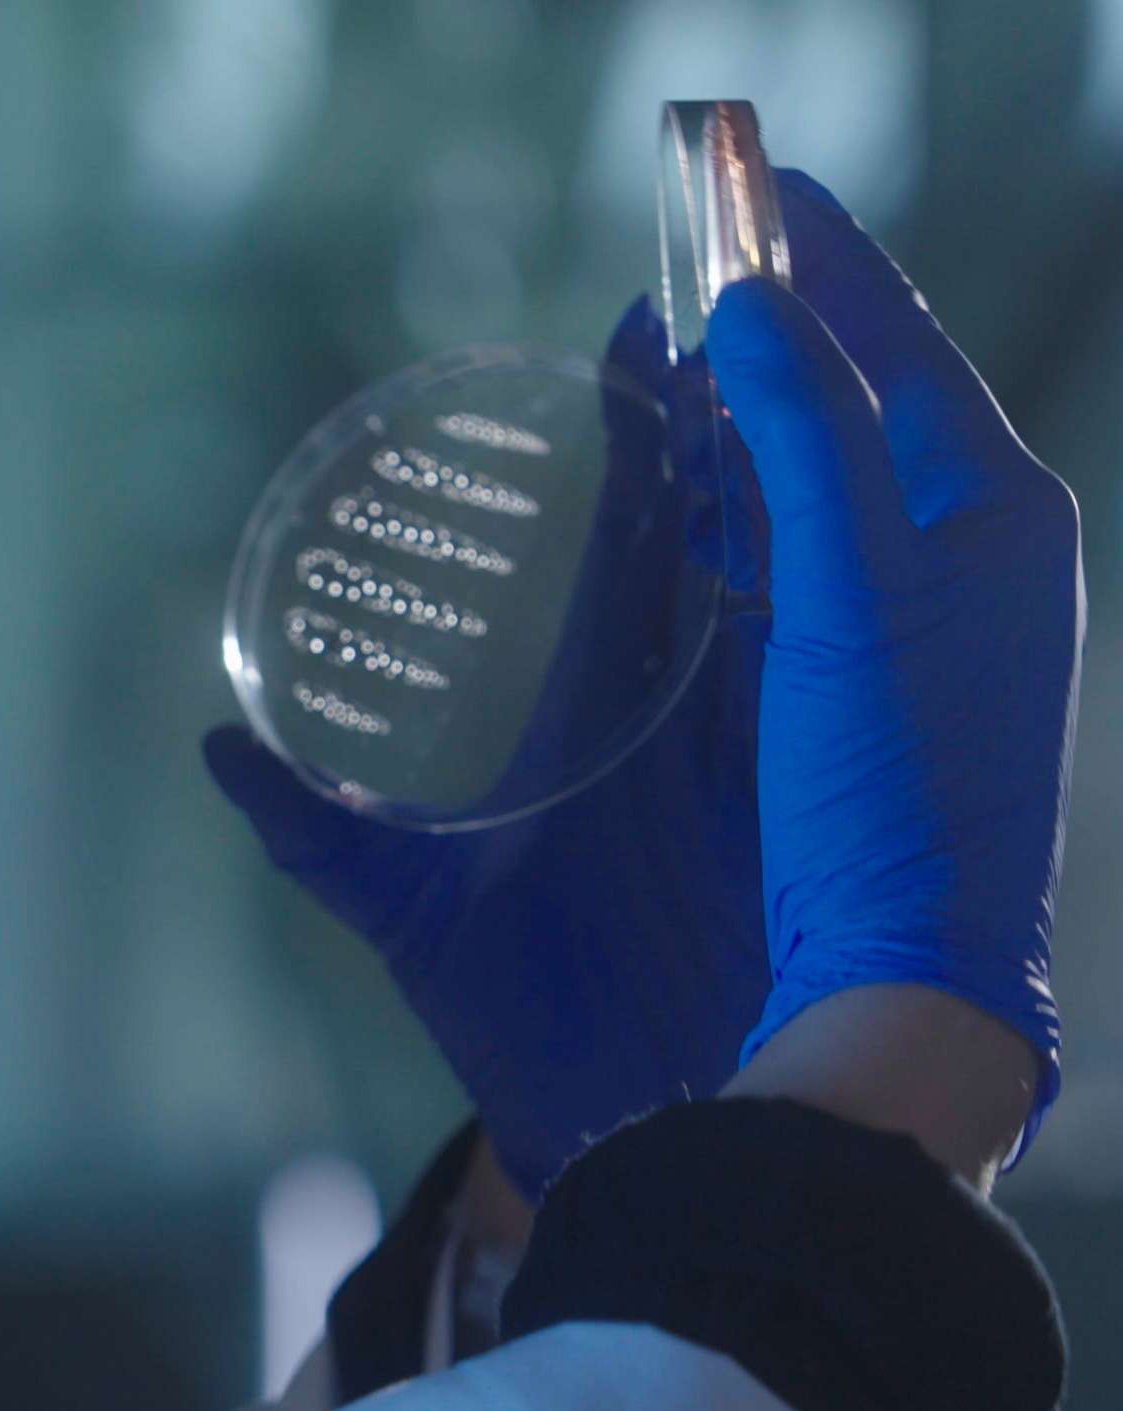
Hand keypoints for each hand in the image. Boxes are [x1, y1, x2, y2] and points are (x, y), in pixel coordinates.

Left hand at [208, 296, 769, 1202]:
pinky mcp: (790, 816)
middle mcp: (664, 724)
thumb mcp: (398, 908)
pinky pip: (828, 710)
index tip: (642, 336)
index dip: (629, 446)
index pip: (607, 555)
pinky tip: (863, 550)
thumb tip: (216, 745)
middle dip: (728, 434)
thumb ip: (311, 832)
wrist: (599, 1119)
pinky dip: (845, 630)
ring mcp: (736, 763)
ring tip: (811, 383)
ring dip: (795, 499)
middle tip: (752, 310)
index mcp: (574, 723)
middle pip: (707, 548)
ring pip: (777, 604)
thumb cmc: (505, 1015)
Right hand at [707, 169, 1082, 1166]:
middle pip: (869, 403)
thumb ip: (810, 436)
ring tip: (679, 367)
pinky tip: (691, 506)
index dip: (829, 257)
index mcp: (1000, 510)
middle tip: (697, 263)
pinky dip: (750, 512)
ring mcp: (925, 622)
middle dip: (785, 331)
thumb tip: (753, 303)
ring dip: (760, 421)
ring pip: (834, 481)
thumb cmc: (895, 781)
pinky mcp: (869, 684)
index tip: (758, 180)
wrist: (905, 960)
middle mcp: (977, 554)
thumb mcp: (853, 590)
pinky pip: (809, 558)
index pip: (905, 344)